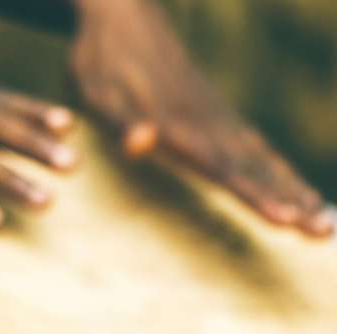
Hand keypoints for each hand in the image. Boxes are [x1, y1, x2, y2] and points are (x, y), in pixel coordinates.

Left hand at [71, 0, 332, 236]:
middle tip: (324, 233)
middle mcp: (207, 123)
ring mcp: (214, 116)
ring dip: (294, 189)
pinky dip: (277, 168)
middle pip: (257, 168)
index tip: (285, 219)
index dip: (254, 194)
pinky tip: (292, 183)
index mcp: (180, 126)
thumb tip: (140, 143)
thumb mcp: (98, 94)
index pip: (224, 167)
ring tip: (324, 221)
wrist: (122, 12)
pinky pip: (255, 146)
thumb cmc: (102, 60)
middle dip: (291, 201)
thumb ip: (120, 122)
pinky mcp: (214, 112)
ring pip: (263, 158)